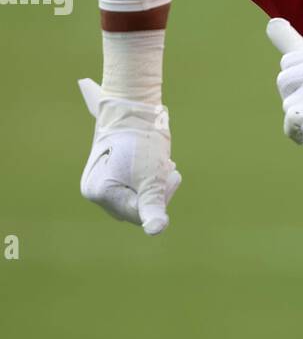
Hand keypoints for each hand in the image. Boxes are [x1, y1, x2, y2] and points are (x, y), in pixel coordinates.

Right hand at [77, 78, 180, 233]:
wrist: (134, 108)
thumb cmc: (142, 142)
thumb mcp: (151, 176)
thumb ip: (153, 204)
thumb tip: (156, 231)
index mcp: (98, 193)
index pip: (137, 214)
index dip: (159, 197)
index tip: (171, 174)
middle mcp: (95, 192)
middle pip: (136, 208)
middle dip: (156, 190)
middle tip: (166, 166)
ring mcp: (101, 184)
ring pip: (138, 198)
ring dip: (155, 183)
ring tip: (160, 162)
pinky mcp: (110, 176)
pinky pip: (135, 187)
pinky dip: (149, 177)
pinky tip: (156, 163)